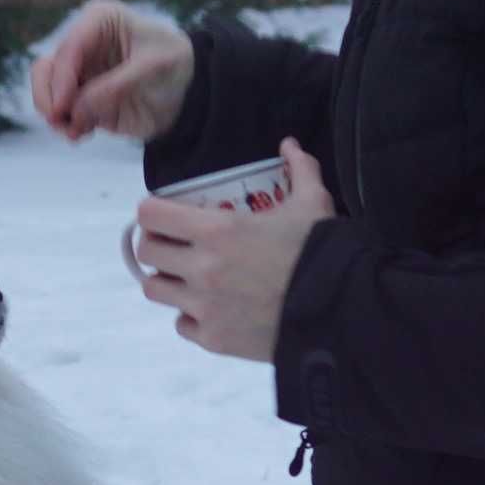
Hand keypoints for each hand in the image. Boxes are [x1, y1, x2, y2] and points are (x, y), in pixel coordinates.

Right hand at [32, 0, 194, 141]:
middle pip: (47, 69)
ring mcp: (80, 74)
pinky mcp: (82, 99)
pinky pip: (62, 113)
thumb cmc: (174, 64)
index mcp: (99, 20)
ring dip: (55, 114)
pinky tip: (82, 134)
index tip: (63, 107)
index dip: (61, 78)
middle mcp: (83, 44)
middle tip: (60, 121)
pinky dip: (67, 125)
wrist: (188, 91)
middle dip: (50, 97)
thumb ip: (114, 88)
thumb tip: (76, 111)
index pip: (70, 47)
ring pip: (47, 92)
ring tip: (74, 132)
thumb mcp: (152, 68)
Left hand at [135, 138, 335, 360]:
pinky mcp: (212, 339)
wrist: (339, 311)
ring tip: (190, 277)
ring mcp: (203, 307)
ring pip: (156, 290)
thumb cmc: (320, 252)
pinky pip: (181, 324)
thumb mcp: (313, 203)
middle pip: (145, 253)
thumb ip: (299, 169)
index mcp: (217, 230)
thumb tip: (289, 145)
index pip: (150, 214)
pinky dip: (191, 316)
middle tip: (176, 245)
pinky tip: (212, 308)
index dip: (154, 211)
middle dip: (157, 245)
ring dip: (168, 280)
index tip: (165, 214)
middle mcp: (201, 268)